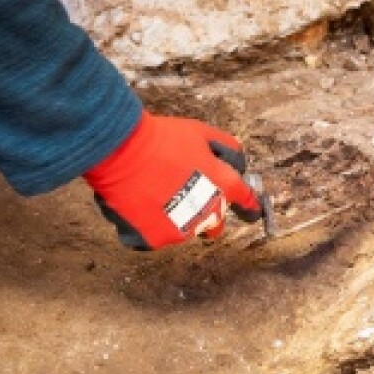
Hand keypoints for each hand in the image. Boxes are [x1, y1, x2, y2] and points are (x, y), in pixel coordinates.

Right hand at [84, 112, 261, 250]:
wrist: (122, 151)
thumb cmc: (162, 138)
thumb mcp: (202, 132)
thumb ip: (227, 149)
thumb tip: (237, 164)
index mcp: (221, 187)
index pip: (246, 203)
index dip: (250, 206)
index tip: (251, 211)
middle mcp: (205, 214)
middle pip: (215, 223)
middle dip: (207, 212)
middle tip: (187, 193)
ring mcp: (178, 231)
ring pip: (184, 230)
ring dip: (176, 216)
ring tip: (155, 191)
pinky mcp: (153, 240)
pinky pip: (156, 236)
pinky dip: (149, 224)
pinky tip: (139, 203)